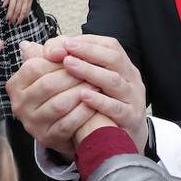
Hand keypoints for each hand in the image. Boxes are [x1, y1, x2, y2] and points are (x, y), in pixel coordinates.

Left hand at [2, 0, 35, 25]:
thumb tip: (3, 6)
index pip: (11, 8)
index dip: (9, 15)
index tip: (7, 19)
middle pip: (17, 11)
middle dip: (14, 18)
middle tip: (11, 23)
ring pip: (23, 11)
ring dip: (20, 18)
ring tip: (17, 23)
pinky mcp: (31, 0)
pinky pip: (28, 9)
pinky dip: (26, 14)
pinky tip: (23, 18)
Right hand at [7, 40, 95, 156]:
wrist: (63, 124)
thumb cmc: (56, 91)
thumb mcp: (47, 71)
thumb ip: (44, 55)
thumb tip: (29, 44)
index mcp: (16, 84)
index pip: (35, 67)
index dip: (57, 60)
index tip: (76, 54)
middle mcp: (19, 105)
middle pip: (48, 85)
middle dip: (73, 76)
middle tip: (93, 69)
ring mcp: (32, 123)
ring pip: (59, 105)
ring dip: (80, 93)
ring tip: (97, 84)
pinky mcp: (46, 138)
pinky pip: (67, 124)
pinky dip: (83, 113)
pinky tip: (94, 104)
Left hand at [46, 35, 148, 152]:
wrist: (122, 139)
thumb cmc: (101, 106)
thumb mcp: (91, 82)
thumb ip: (71, 63)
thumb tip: (46, 49)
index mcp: (123, 66)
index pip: (111, 46)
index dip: (89, 43)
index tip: (67, 42)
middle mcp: (131, 79)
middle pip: (114, 59)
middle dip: (88, 53)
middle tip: (67, 51)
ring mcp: (133, 98)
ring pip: (114, 81)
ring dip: (91, 72)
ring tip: (69, 66)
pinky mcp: (131, 118)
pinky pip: (116, 108)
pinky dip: (100, 101)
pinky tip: (82, 96)